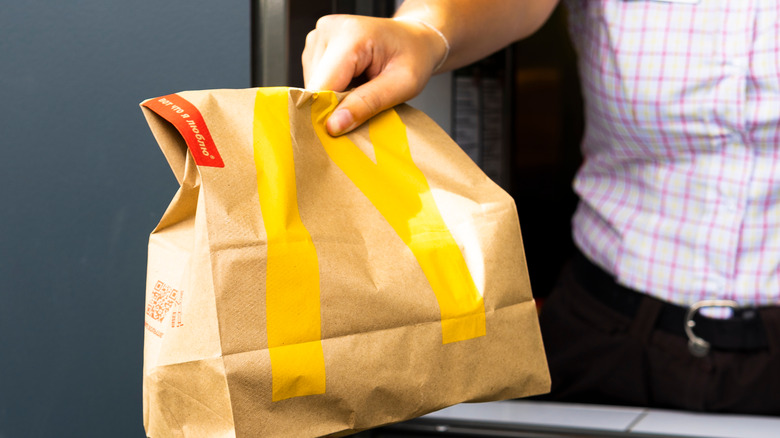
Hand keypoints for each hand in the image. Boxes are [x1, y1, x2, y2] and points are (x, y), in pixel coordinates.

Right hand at [302, 14, 446, 135]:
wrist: (414, 38)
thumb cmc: (414, 57)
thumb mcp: (403, 85)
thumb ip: (368, 103)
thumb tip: (333, 125)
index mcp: (350, 35)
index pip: (321, 85)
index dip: (327, 114)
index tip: (340, 134)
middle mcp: (329, 30)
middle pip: (315, 86)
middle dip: (334, 106)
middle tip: (364, 107)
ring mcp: (319, 35)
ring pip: (313, 85)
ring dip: (334, 98)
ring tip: (362, 89)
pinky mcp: (316, 45)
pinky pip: (316, 79)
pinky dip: (333, 89)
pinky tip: (353, 82)